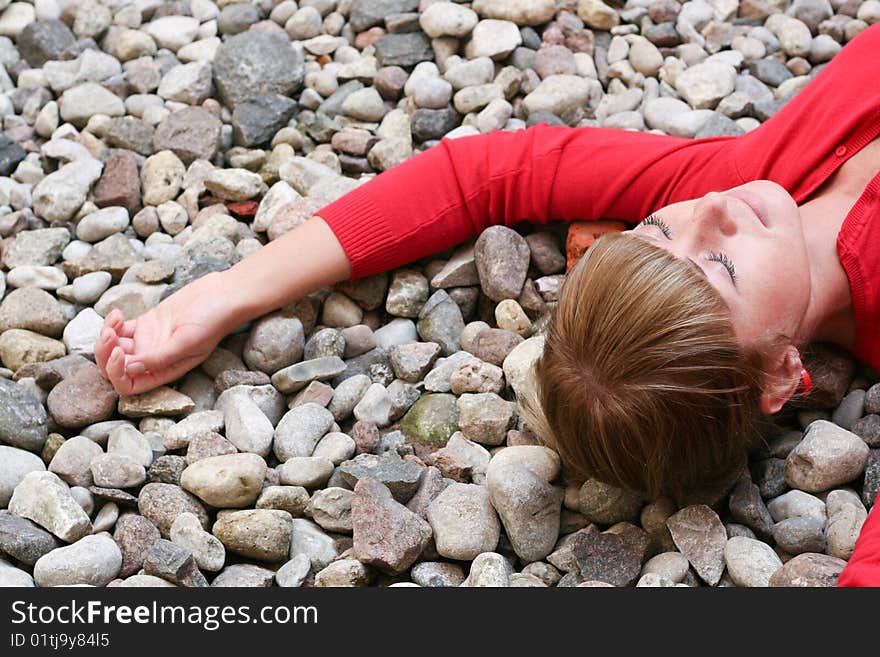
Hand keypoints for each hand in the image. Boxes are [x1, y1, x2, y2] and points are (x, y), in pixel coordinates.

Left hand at [94, 271, 240, 395]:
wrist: (223, 295)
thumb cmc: (212, 321)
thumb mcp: (188, 342)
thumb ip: (160, 358)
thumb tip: (130, 368)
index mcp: (165, 371)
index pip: (130, 385)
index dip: (117, 374)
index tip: (118, 354)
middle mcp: (154, 360)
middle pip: (117, 367)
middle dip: (106, 354)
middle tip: (109, 335)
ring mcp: (149, 341)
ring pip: (115, 348)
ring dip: (106, 336)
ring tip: (114, 321)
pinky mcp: (146, 324)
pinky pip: (120, 330)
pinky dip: (112, 323)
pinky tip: (118, 314)